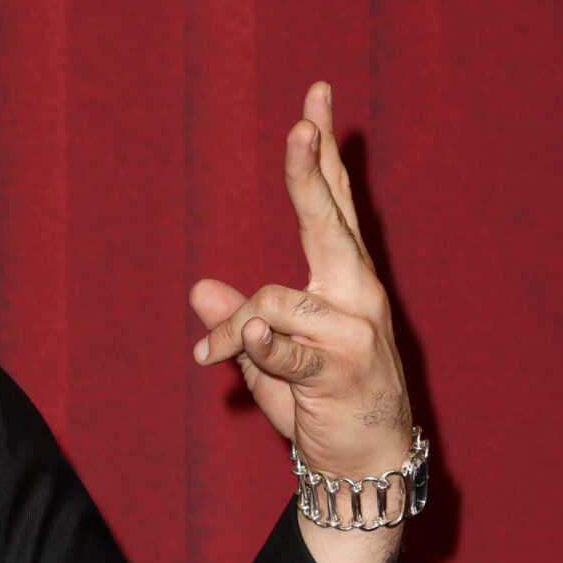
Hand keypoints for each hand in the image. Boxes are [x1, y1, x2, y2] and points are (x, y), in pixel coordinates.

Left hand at [190, 81, 410, 481]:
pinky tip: (241, 338)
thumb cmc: (320, 406)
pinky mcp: (338, 370)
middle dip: (310, 172)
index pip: (333, 206)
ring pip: (275, 300)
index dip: (323, 155)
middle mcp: (357, 294)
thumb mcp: (270, 359)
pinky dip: (261, 344)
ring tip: (211, 354)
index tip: (315, 100)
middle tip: (302, 124)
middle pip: (327, 221)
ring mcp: (353, 330)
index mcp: (346, 280)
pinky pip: (285, 350)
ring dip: (235, 328)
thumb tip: (200, 289)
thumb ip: (243, 322)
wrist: (363, 462)